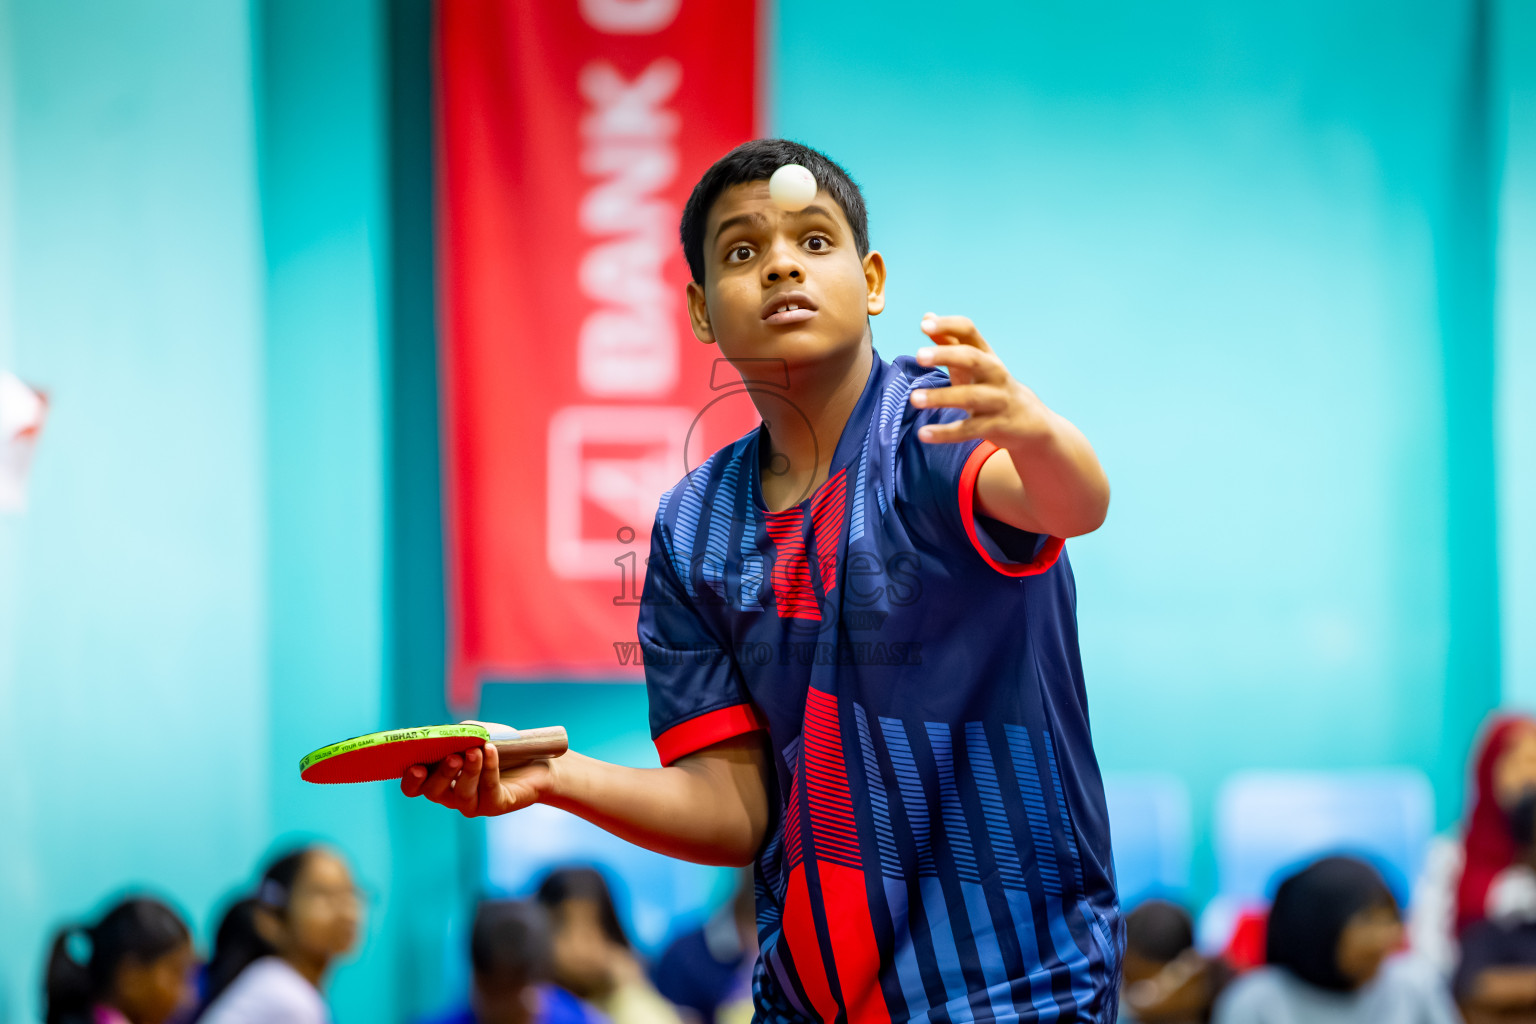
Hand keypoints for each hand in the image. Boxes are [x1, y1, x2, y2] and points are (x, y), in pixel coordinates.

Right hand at [399, 741, 555, 817]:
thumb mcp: (474, 735)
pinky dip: (489, 767)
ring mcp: (472, 804)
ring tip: (475, 751)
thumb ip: (457, 734)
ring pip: (462, 793)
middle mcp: (451, 795)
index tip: (415, 767)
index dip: (410, 780)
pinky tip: (490, 750)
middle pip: (434, 791)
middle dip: (441, 774)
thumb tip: (447, 735)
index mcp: (438, 778)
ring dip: (468, 770)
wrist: (536, 761)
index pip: (414, 786)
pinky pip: (489, 788)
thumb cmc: (499, 746)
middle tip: (452, 757)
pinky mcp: (495, 805)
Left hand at [907, 313, 1052, 449]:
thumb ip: (949, 341)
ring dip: (941, 397)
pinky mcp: (997, 426)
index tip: (924, 325)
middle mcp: (995, 373)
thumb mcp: (973, 364)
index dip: (948, 325)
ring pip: (970, 396)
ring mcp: (998, 400)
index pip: (969, 331)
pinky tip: (924, 434)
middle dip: (946, 355)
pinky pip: (969, 429)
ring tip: (914, 399)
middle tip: (918, 356)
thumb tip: (927, 316)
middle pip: (972, 358)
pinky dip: (946, 432)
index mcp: (986, 354)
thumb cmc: (991, 386)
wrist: (1029, 421)